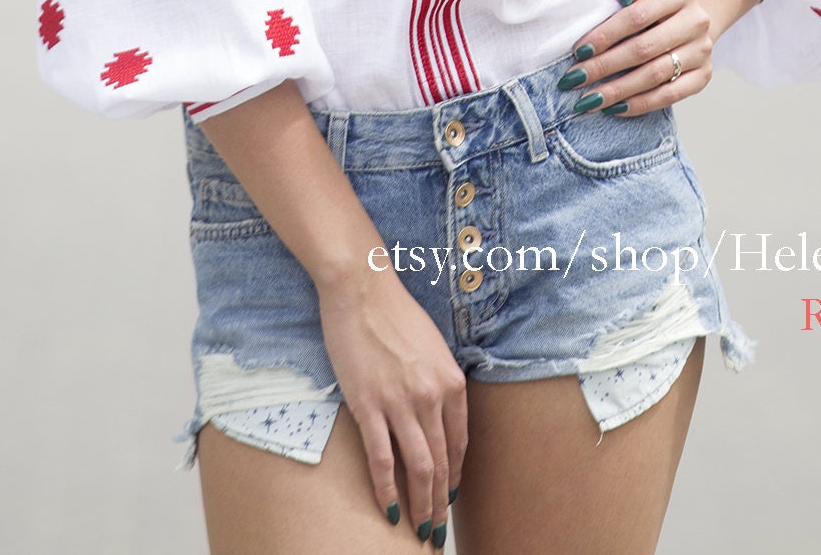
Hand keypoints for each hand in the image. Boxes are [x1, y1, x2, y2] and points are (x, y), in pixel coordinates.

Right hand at [317, 260, 466, 538]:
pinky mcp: (369, 405)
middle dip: (439, 500)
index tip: (449, 494)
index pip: (459, 442)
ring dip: (420, 504)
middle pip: (441, 461)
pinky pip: (382, 458)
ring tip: (418, 529)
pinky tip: (389, 508)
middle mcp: (432, 396)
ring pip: (418, 467)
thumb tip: (437, 416)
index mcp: (451, 381)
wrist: (361, 289)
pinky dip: (387, 488)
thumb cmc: (394, 313)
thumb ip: (438, 382)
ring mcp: (400, 402)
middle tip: (435, 528)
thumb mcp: (431, 347)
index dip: (455, 474)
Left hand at [562, 0, 714, 115]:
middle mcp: (696, 20)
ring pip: (655, 75)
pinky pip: (670, 95)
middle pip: (644, 48)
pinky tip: (615, 108)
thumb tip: (600, 5)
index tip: (578, 51)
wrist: (692, 13)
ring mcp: (702, 49)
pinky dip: (641, 104)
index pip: (636, 17)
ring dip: (618, 90)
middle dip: (604, 66)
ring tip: (589, 99)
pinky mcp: (704, 75)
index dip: (605, 35)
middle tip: (574, 79)